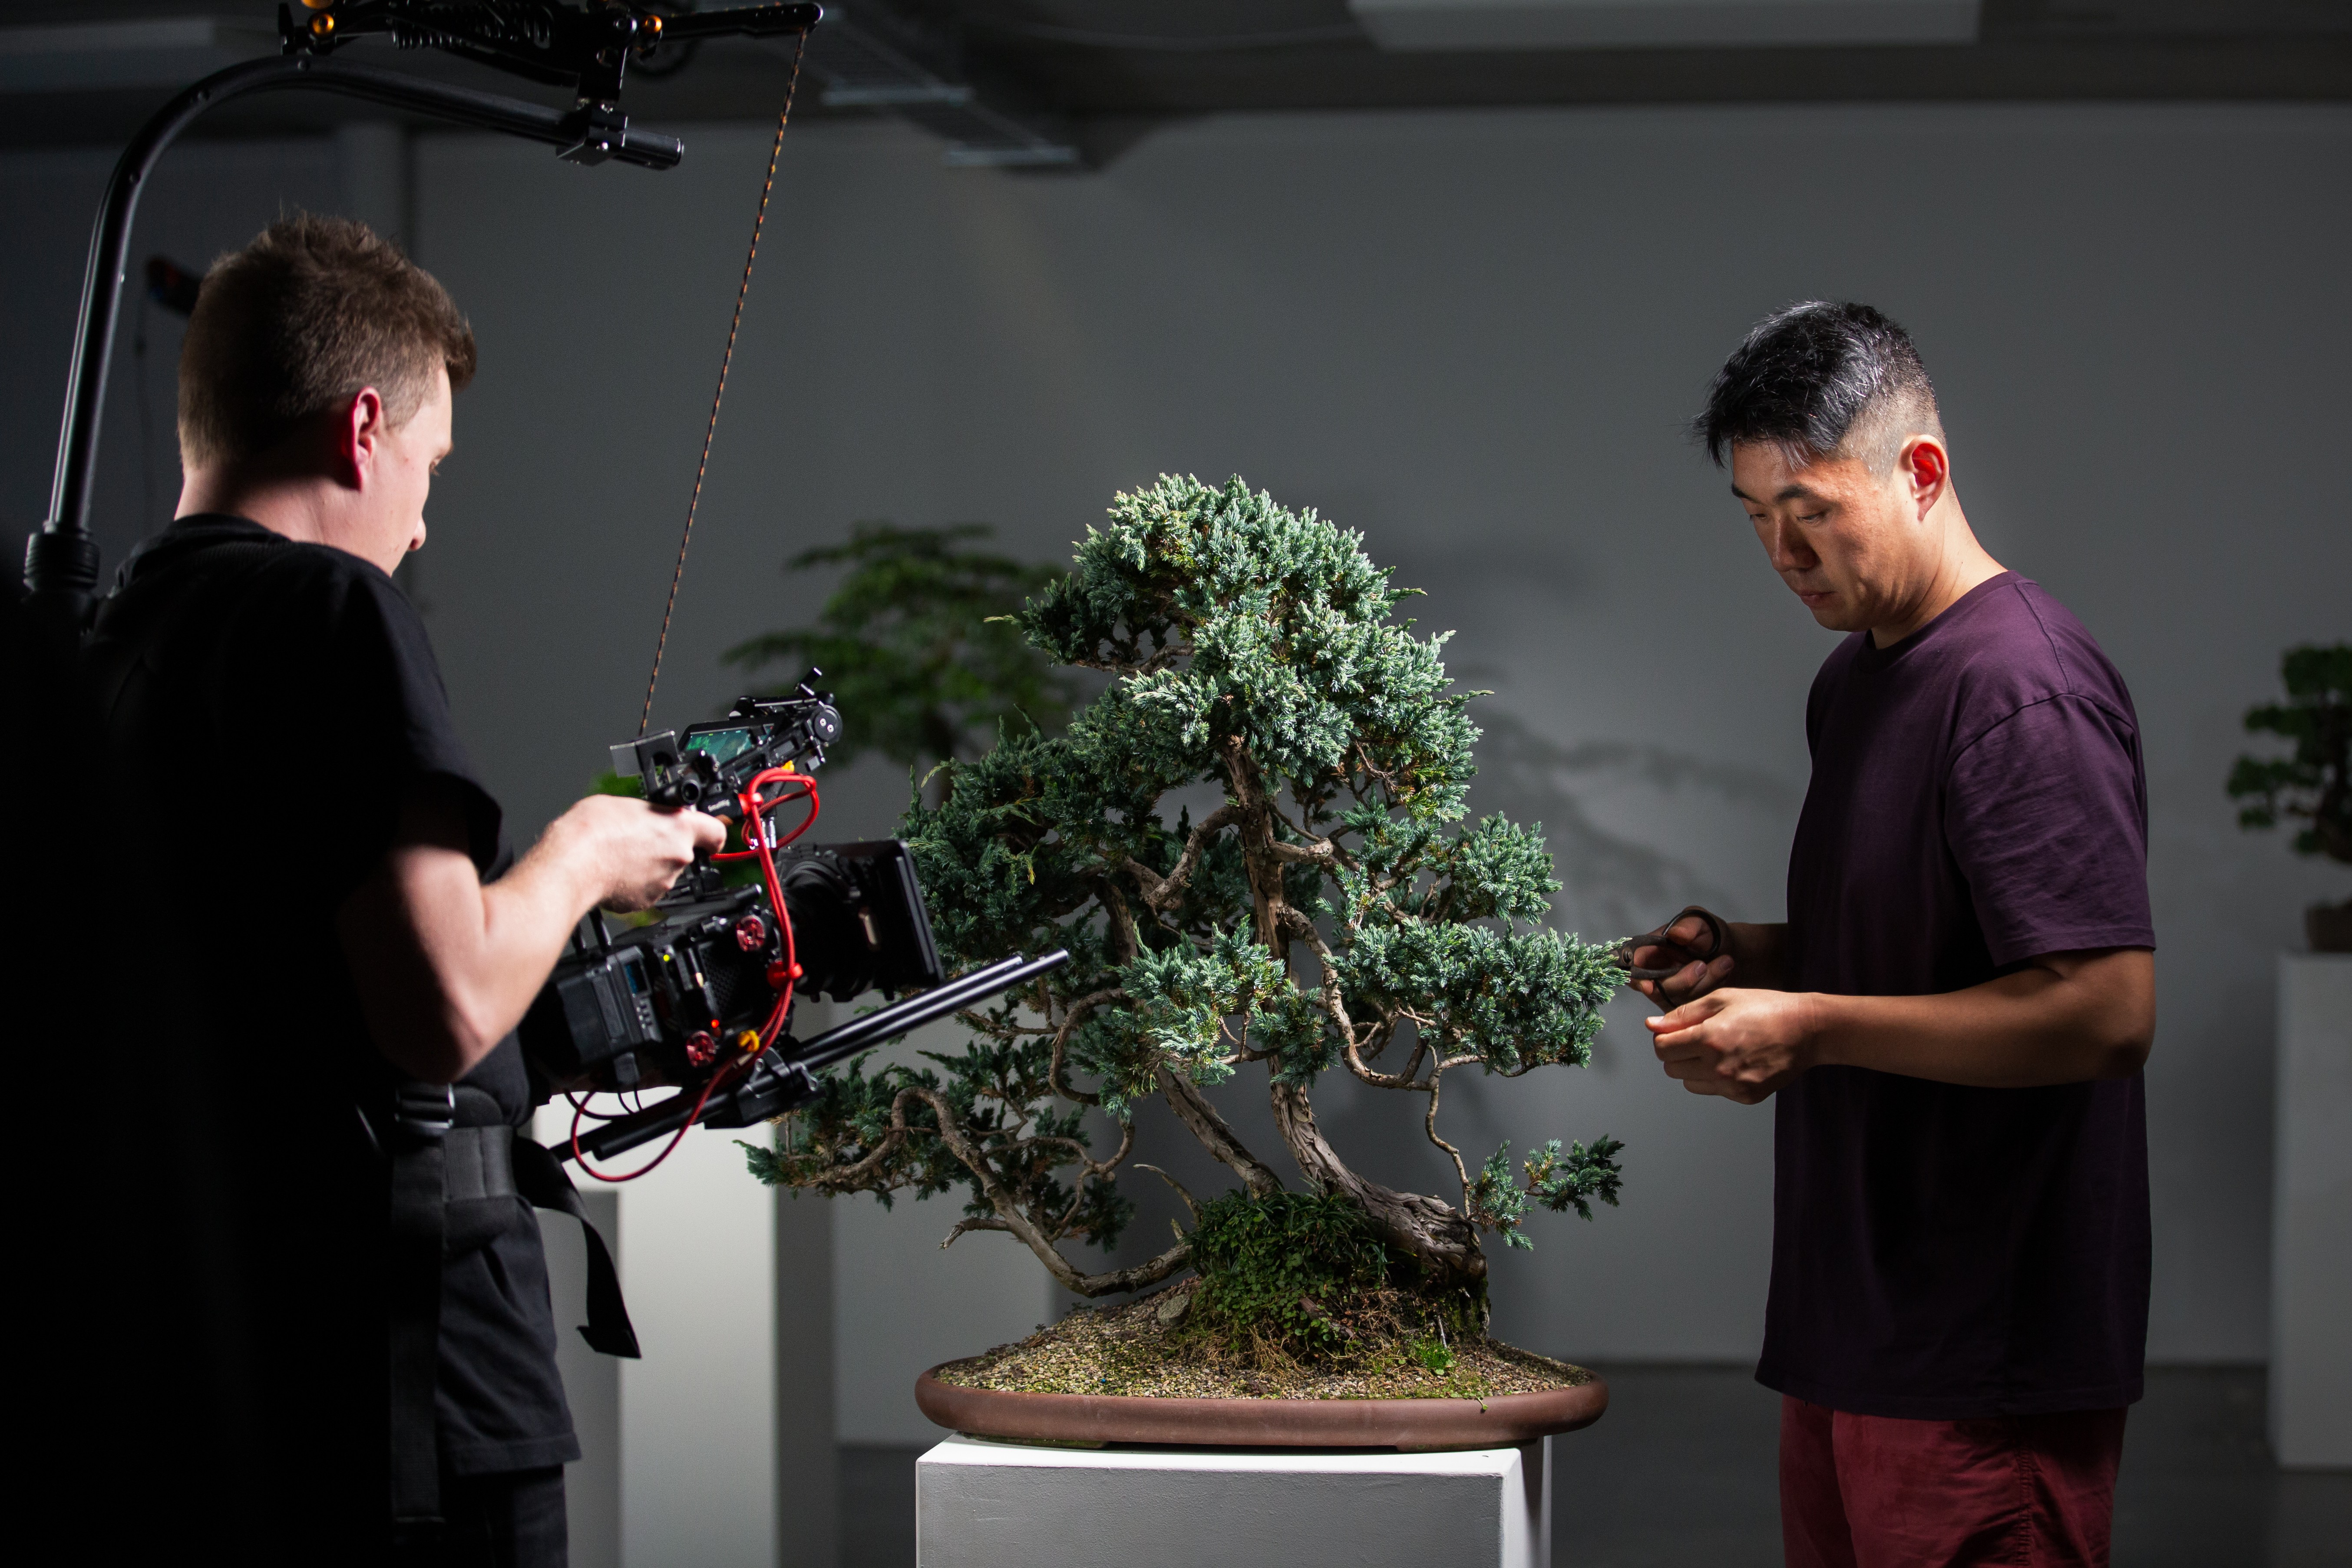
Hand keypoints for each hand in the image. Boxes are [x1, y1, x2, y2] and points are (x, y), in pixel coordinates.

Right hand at [545, 793, 726, 911]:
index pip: (715, 831)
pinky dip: (635, 882)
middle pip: (684, 851)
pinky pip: (647, 888)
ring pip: (664, 870)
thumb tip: (648, 817)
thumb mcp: (624, 804)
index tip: (706, 835)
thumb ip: (649, 813)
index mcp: (678, 826)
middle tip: (641, 837)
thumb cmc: (592, 831)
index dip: (710, 833)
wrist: (570, 865)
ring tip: (621, 853)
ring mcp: (664, 882)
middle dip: (666, 845)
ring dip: (649, 864)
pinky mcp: (646, 901)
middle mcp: (678, 856)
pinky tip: (615, 870)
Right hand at [1632, 911, 1734, 1007]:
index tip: (1649, 985)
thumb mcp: (1702, 922)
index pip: (1633, 968)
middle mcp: (1656, 975)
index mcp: (1649, 953)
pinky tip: (1724, 971)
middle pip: (1656, 989)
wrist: (1734, 952)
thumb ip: (1689, 925)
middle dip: (1682, 980)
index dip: (1636, 978)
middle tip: (1703, 965)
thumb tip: (1675, 934)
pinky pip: (1694, 1006)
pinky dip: (1710, 989)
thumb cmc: (1710, 934)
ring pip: (1678, 998)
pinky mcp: (1686, 1004)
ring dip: (1703, 982)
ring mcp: (1671, 992)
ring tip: (1726, 962)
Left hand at [1645, 987, 1822, 1104]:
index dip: (1663, 1037)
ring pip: (1689, 1083)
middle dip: (1676, 1052)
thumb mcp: (1722, 999)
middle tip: (1696, 1038)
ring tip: (1716, 1049)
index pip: (1662, 1049)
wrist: (1807, 1030)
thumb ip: (1683, 1014)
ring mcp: (1732, 1086)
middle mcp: (1718, 1067)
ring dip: (1693, 1068)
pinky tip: (1733, 1060)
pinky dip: (1715, 1078)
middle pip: (1671, 1068)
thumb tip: (1652, 1025)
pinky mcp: (1745, 1096)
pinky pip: (1714, 1090)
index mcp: (1709, 1039)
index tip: (1675, 1030)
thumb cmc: (1766, 1008)